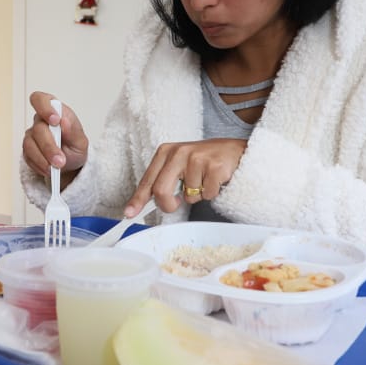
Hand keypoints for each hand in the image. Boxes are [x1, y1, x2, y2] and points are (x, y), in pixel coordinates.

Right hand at [22, 92, 88, 178]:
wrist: (70, 165)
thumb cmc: (75, 148)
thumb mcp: (81, 142)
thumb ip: (73, 131)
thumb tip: (64, 121)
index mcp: (54, 111)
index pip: (40, 99)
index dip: (44, 108)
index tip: (55, 121)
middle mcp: (40, 121)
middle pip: (38, 128)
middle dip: (49, 146)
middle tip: (60, 160)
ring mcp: (31, 136)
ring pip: (30, 144)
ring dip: (43, 158)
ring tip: (55, 168)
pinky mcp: (27, 150)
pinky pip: (28, 157)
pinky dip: (39, 165)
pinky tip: (48, 170)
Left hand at [125, 138, 246, 215]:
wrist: (236, 151)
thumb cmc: (205, 160)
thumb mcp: (180, 165)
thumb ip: (164, 180)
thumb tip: (145, 203)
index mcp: (166, 152)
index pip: (148, 180)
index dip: (138, 199)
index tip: (129, 213)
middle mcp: (179, 152)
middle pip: (161, 190)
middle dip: (168, 204)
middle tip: (176, 204)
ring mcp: (197, 159)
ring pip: (188, 196)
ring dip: (198, 195)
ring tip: (206, 180)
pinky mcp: (215, 167)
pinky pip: (207, 195)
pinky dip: (212, 193)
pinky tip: (216, 179)